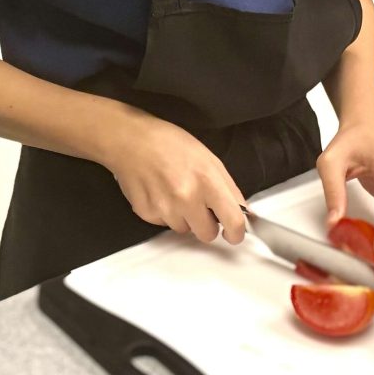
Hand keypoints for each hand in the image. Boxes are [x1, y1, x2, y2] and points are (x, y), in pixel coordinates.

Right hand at [102, 113, 247, 245]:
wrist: (131, 140)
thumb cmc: (171, 144)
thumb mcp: (209, 159)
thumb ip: (228, 188)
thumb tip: (242, 213)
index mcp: (208, 181)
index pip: (233, 221)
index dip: (236, 233)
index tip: (234, 234)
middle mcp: (187, 198)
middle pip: (207, 234)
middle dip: (207, 224)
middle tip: (199, 207)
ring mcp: (165, 208)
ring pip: (184, 230)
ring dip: (183, 217)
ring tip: (174, 192)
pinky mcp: (147, 213)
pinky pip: (164, 224)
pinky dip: (165, 213)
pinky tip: (159, 192)